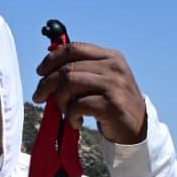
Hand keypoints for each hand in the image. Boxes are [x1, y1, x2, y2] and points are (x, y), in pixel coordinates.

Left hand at [32, 42, 146, 143]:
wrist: (137, 127)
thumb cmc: (112, 103)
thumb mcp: (102, 80)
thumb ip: (82, 70)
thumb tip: (48, 69)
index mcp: (110, 56)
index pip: (74, 48)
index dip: (52, 59)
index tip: (40, 72)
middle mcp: (113, 67)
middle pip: (67, 68)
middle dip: (47, 84)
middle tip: (39, 97)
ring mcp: (114, 85)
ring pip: (70, 84)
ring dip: (59, 100)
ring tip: (64, 111)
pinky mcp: (111, 105)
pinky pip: (78, 105)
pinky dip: (71, 115)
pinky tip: (75, 121)